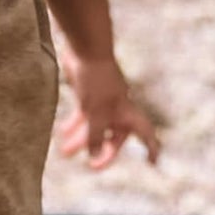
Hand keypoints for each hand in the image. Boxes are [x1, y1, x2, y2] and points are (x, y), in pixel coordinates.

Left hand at [54, 52, 160, 169]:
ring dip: (82, 140)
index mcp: (127, 112)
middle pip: (114, 135)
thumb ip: (94, 135)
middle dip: (103, 151)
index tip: (153, 163)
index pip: (145, 134)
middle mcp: (118, 109)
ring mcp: (102, 102)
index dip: (151, 148)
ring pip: (94, 127)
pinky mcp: (87, 95)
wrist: (85, 49)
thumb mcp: (95, 112)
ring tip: (65, 153)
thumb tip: (95, 155)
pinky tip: (62, 132)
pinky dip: (73, 125)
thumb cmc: (96, 80)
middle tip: (91, 166)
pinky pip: (82, 116)